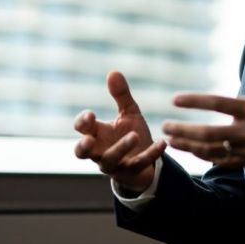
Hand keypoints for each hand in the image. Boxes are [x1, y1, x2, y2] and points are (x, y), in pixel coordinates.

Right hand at [73, 71, 165, 192]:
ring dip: (121, 148)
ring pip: (110, 160)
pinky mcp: (132, 172)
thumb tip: (113, 72)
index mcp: (96, 134)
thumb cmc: (130, 133)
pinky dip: (152, 153)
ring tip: (134, 135)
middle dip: (83, 147)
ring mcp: (115, 164)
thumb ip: (121, 95)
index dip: (82, 122)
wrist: (147, 159)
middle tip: (89, 139)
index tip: (91, 115)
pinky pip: (139, 164)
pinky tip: (163, 142)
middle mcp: (99, 151)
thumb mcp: (128, 113)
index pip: (81, 129)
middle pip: (81, 152)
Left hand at [163, 36, 244, 168]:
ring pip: (212, 151)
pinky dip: (204, 157)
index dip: (195, 101)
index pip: (219, 104)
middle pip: (209, 134)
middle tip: (165, 125)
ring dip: (189, 146)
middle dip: (184, 130)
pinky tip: (192, 151)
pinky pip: (223, 162)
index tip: (175, 99)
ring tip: (171, 139)